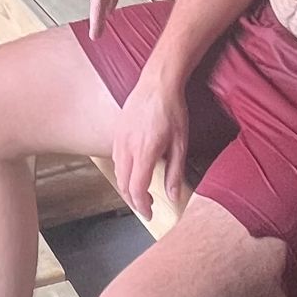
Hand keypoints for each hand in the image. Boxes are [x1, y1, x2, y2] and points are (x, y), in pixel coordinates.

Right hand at [112, 75, 189, 218]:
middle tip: (146, 207)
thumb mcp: (180, 143)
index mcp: (144, 151)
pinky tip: (134, 172)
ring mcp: (119, 139)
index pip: (137, 188)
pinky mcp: (116, 132)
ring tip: (141, 192)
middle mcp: (127, 147)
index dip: (142, 206)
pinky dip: (123, 172)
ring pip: (118, 172)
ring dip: (127, 187)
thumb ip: (175, 172)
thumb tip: (172, 195)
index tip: (149, 213)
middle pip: (124, 184)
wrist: (158, 83)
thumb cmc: (172, 109)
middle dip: (133, 201)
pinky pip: (116, 159)